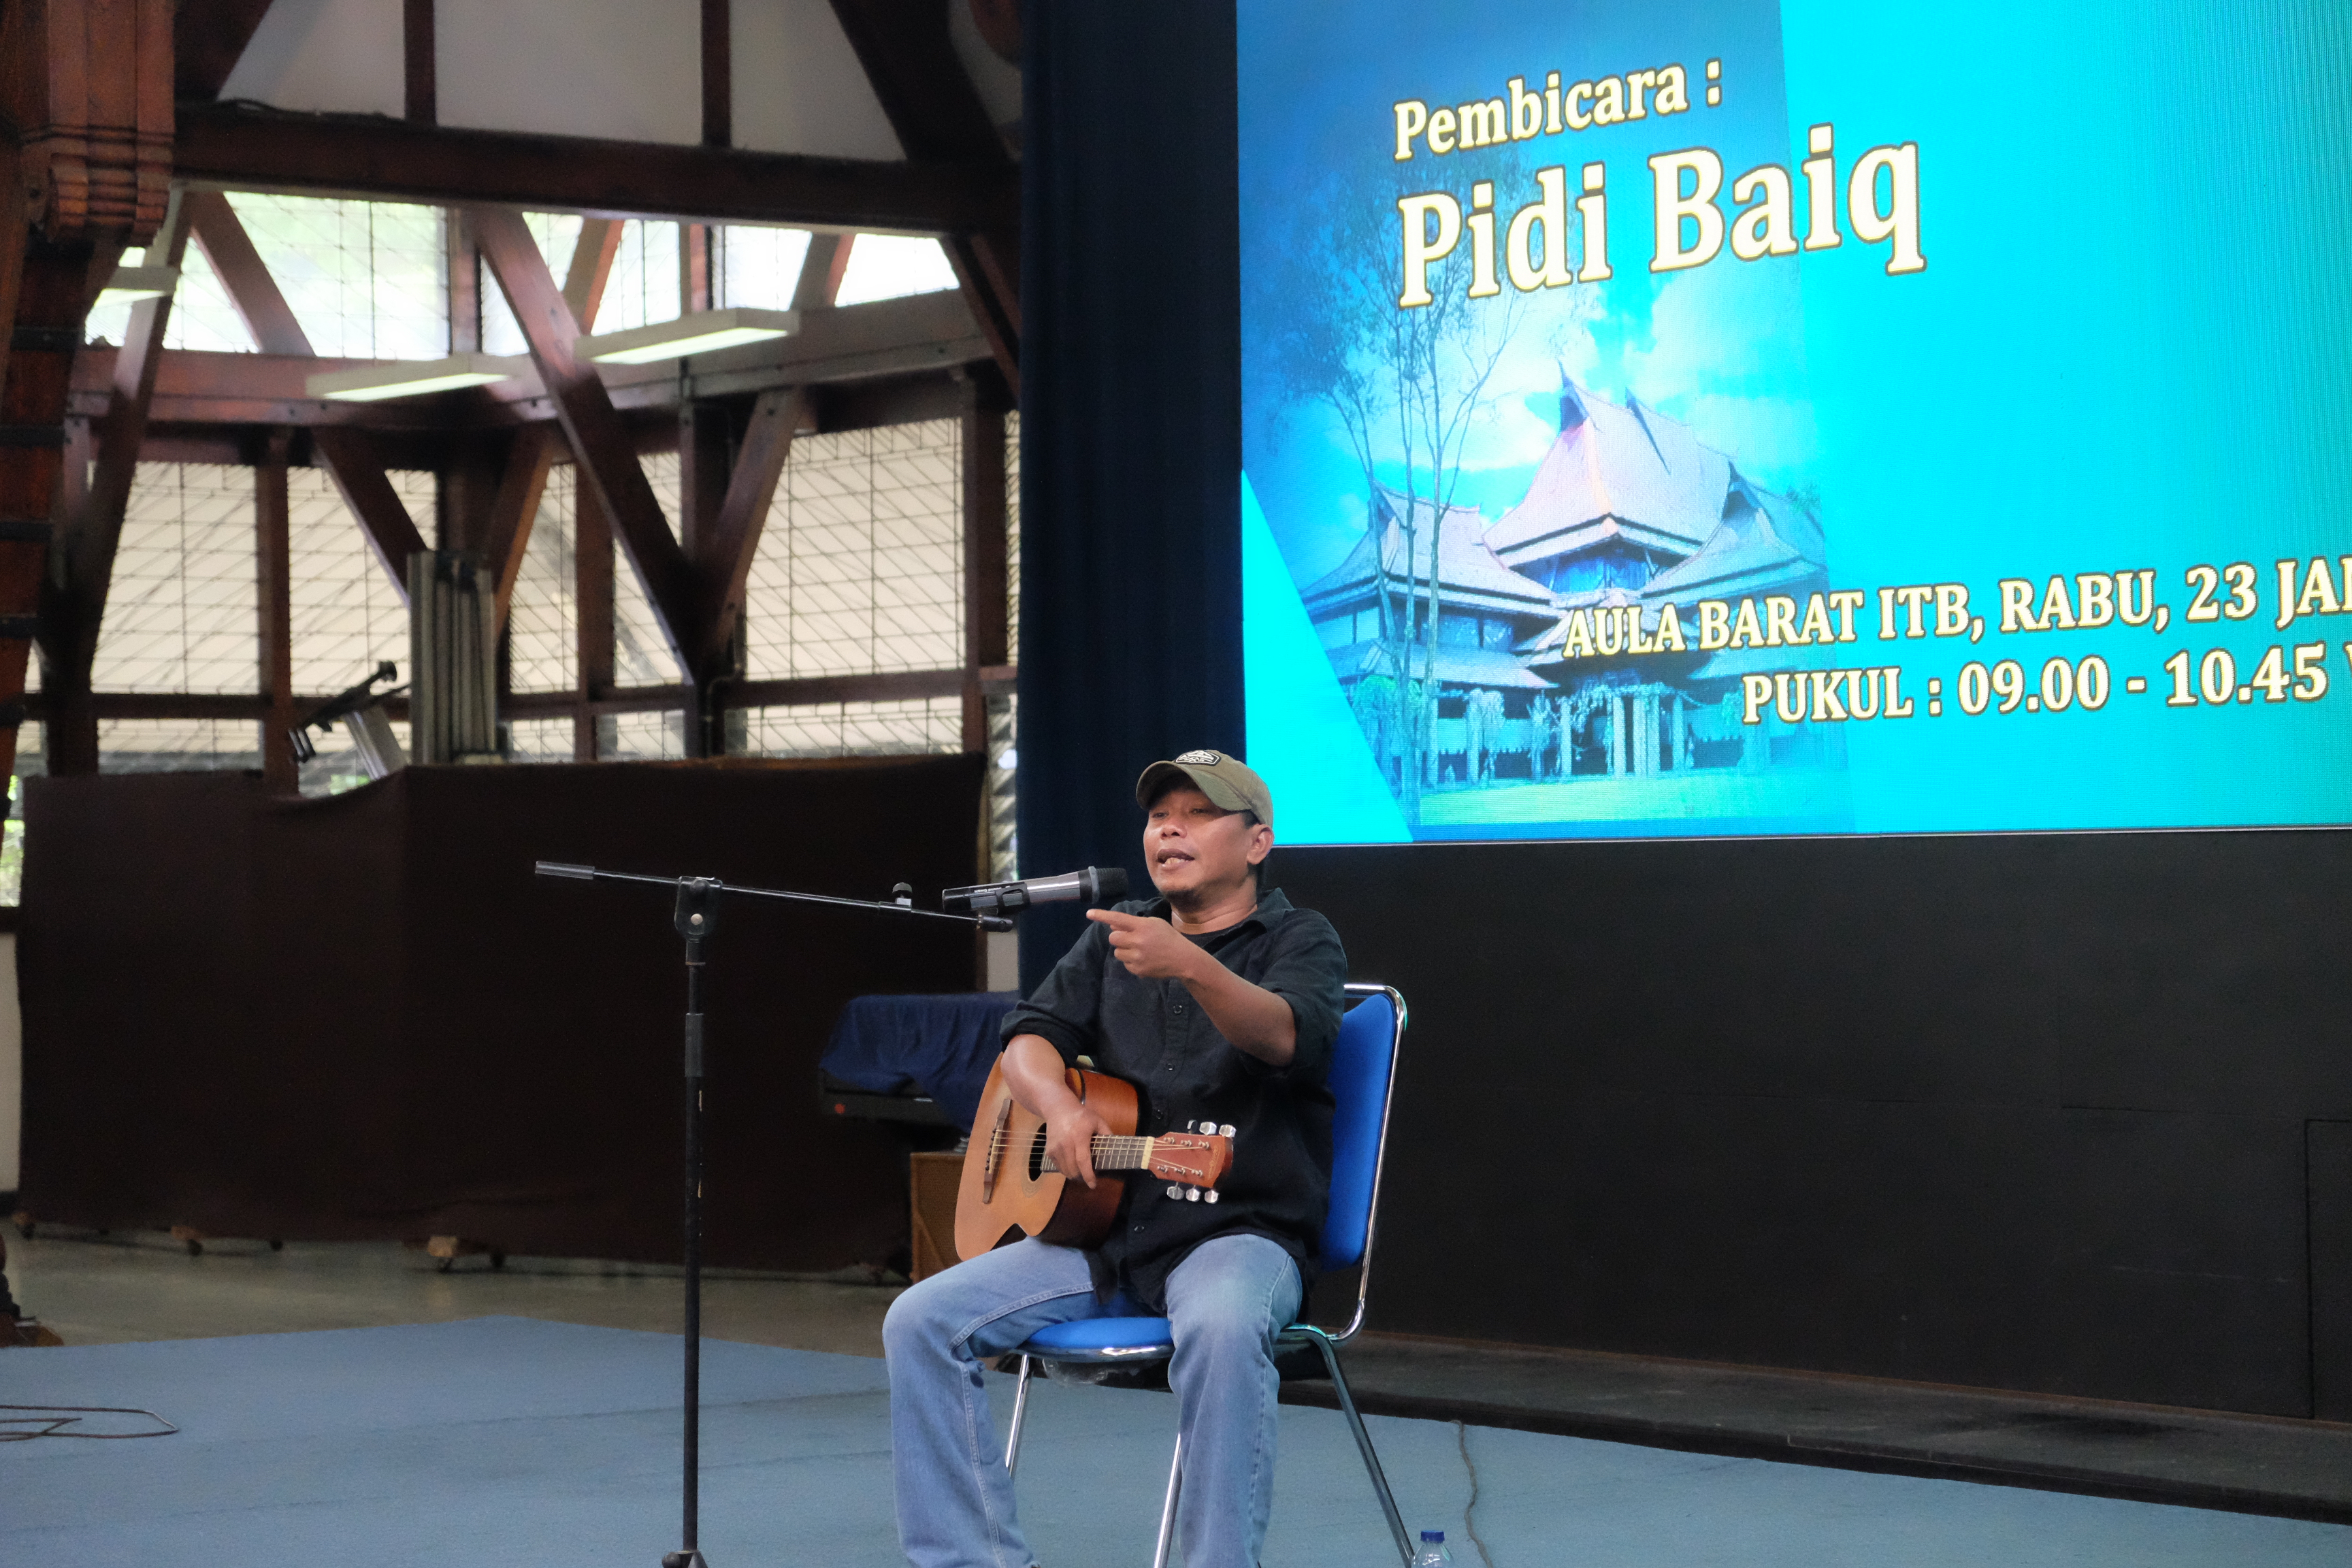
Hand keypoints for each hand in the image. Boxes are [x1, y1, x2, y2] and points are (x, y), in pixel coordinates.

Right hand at [1046, 1100, 1113, 1188]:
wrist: (1058, 1109)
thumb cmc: (1081, 1116)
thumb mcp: (1098, 1121)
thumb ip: (1107, 1135)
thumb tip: (1115, 1150)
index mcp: (1079, 1136)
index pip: (1083, 1161)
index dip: (1088, 1175)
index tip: (1093, 1185)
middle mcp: (1065, 1143)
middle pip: (1073, 1169)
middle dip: (1082, 1177)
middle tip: (1090, 1177)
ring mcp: (1056, 1148)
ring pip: (1065, 1171)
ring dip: (1074, 1175)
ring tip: (1081, 1171)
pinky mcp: (1049, 1151)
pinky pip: (1059, 1167)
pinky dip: (1066, 1170)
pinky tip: (1072, 1164)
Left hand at [1087, 908, 1202, 981]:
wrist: (1183, 959)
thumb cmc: (1168, 937)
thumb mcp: (1154, 924)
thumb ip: (1133, 924)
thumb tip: (1112, 926)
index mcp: (1142, 926)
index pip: (1118, 919)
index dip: (1102, 916)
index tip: (1089, 913)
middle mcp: (1138, 941)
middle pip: (1113, 938)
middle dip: (1118, 937)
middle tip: (1129, 938)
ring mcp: (1137, 957)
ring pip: (1117, 952)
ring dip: (1124, 950)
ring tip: (1139, 950)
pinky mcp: (1137, 970)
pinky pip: (1125, 963)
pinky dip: (1130, 961)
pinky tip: (1144, 959)